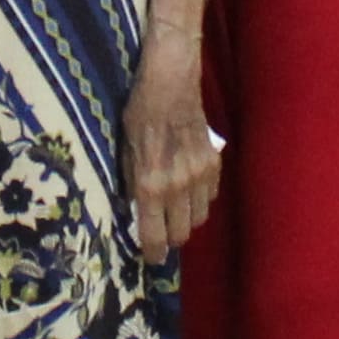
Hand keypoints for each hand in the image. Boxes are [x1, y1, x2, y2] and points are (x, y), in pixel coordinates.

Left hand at [127, 26, 223, 261]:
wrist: (170, 82)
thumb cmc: (138, 112)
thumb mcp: (124, 150)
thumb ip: (130, 183)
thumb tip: (133, 210)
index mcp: (150, 185)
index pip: (154, 236)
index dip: (152, 253)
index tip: (150, 257)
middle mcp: (177, 186)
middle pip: (181, 235)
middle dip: (169, 238)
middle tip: (160, 232)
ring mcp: (199, 176)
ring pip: (198, 219)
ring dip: (185, 219)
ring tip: (174, 209)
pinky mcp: (214, 164)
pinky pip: (210, 197)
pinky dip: (199, 200)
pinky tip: (189, 188)